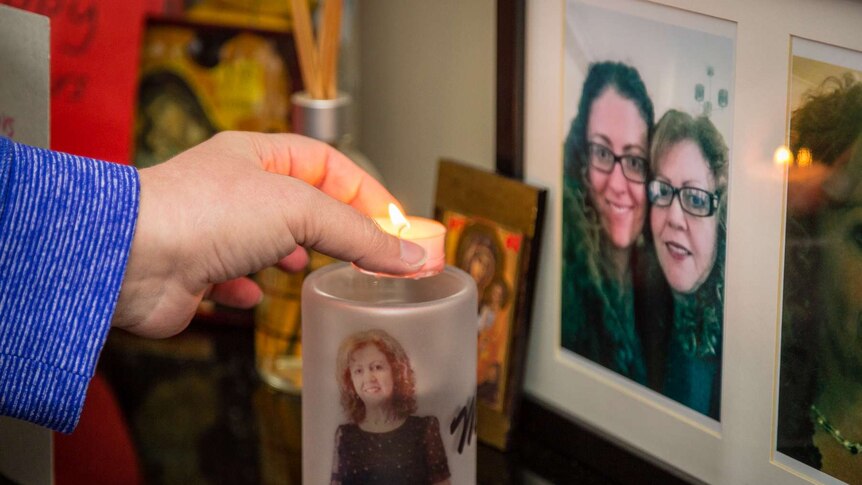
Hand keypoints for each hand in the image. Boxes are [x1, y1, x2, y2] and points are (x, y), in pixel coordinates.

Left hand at [112, 132, 425, 337]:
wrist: (133, 258)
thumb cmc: (204, 213)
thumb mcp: (300, 210)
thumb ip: (358, 234)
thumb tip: (408, 255)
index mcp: (258, 156)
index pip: (327, 164)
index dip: (365, 191)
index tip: (395, 224)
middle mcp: (234, 189)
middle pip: (299, 204)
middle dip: (330, 228)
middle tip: (364, 253)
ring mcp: (214, 231)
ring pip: (266, 243)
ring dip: (288, 256)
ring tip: (303, 269)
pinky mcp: (196, 272)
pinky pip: (232, 279)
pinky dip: (248, 288)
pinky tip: (252, 294)